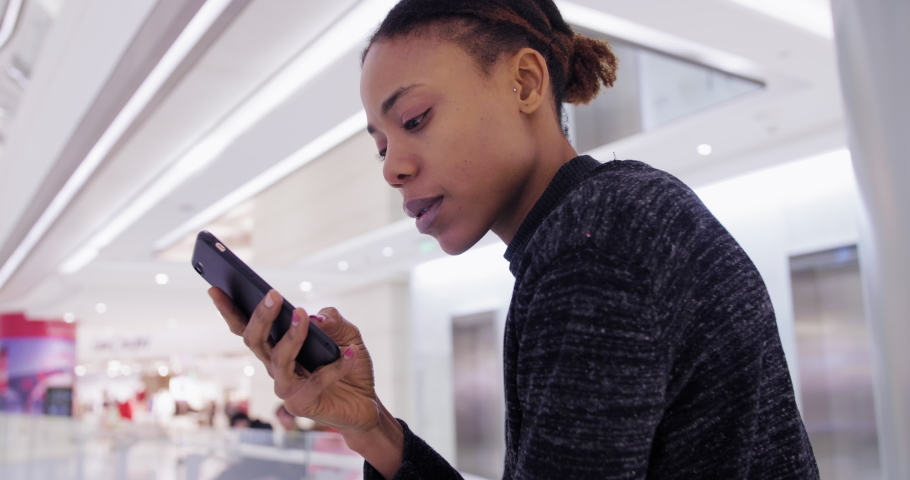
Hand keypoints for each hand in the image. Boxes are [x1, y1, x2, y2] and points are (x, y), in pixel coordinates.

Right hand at [209, 287, 381, 433]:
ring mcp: (286, 387)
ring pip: (279, 359)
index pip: (246, 327)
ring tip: (303, 315)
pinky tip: (350, 352)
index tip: (216, 288)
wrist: (364, 402)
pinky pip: (316, 381)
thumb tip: (317, 317)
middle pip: (255, 341)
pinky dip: (336, 366)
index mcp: (276, 346)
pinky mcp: (302, 404)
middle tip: (272, 295)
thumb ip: (333, 321)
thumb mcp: (347, 334)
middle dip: (261, 316)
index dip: (229, 310)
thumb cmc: (348, 363)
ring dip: (292, 336)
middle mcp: (275, 366)